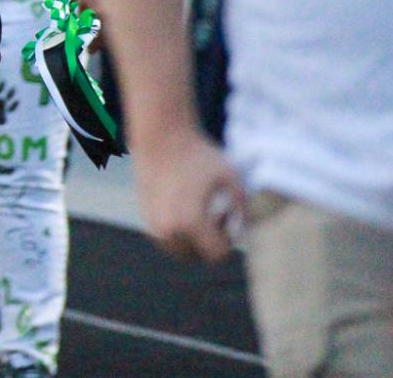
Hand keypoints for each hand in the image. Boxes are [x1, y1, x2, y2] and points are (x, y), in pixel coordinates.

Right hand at [134, 128, 245, 262]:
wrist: (160, 136)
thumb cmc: (197, 154)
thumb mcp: (231, 176)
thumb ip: (244, 206)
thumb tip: (247, 227)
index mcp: (191, 223)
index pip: (217, 254)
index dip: (228, 239)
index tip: (227, 215)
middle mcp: (168, 229)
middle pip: (197, 256)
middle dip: (209, 241)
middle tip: (214, 215)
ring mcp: (153, 224)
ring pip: (179, 249)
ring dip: (192, 238)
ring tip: (198, 211)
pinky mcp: (145, 216)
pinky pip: (166, 236)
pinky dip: (177, 229)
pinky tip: (183, 204)